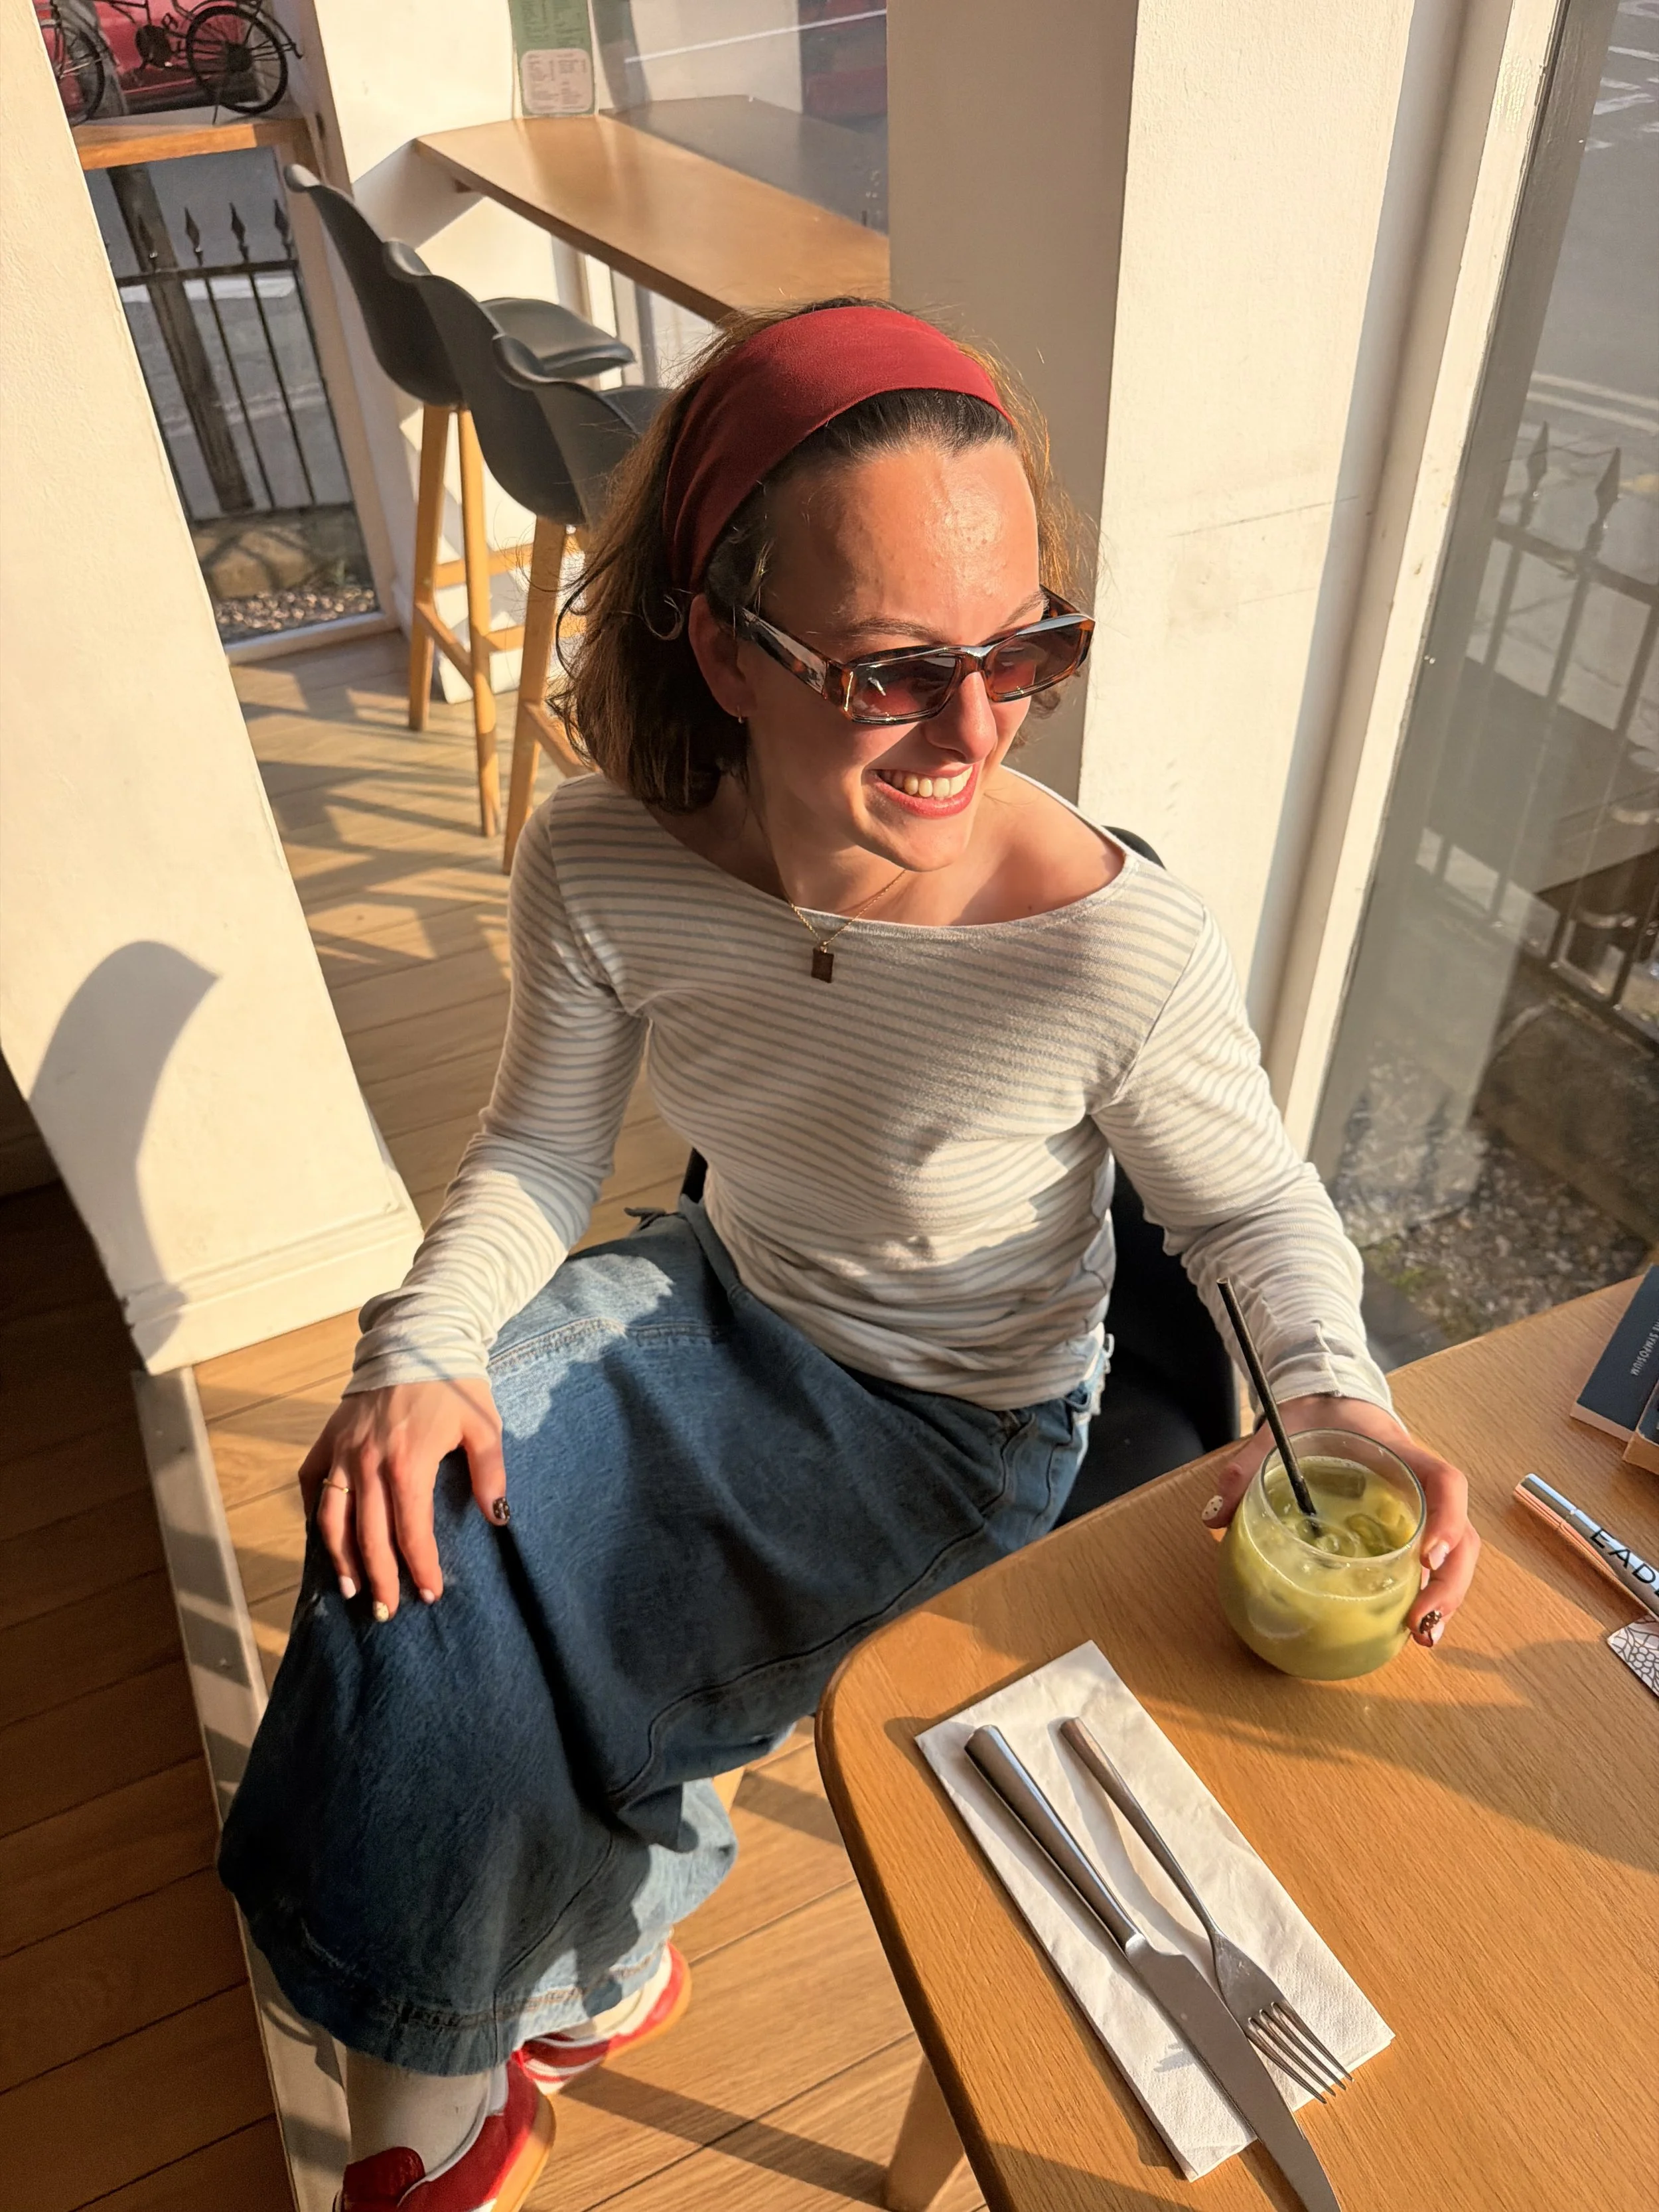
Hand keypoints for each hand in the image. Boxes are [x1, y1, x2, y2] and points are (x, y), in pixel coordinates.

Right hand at [298, 1378, 507, 1618]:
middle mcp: (368, 1462)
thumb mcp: (485, 1426)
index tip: (429, 1594)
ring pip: (332, 1518)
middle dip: (379, 1579)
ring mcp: (343, 1450)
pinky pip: (312, 1483)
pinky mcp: (328, 1438)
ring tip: (351, 1590)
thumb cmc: (455, 1382)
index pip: (410, 1530)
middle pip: (367, 1536)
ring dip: (340, 1559)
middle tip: (386, 1612)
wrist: (417, 1335)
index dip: (419, 1567)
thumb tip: (497, 1518)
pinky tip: (324, 1539)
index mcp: (408, 1462)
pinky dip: (314, 1513)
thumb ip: (490, 1473)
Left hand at [1198, 1395, 1480, 1647]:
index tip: (1427, 1557)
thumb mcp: (1282, 1430)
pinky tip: (1411, 1623)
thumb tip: (1215, 1516)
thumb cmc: (1317, 1415)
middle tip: (1422, 1620)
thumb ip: (1248, 1466)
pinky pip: (1432, 1561)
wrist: (1331, 1396)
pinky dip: (1429, 1592)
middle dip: (1450, 1582)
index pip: (1444, 1480)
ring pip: (1456, 1554)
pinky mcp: (1407, 1525)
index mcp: (1397, 1453)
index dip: (1446, 1519)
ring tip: (1423, 1635)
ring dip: (1447, 1597)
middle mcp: (1418, 1483)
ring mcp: (1418, 1507)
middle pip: (1462, 1534)